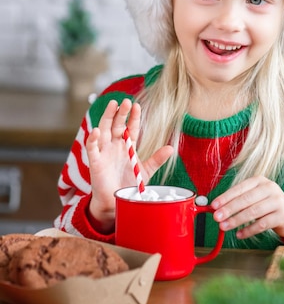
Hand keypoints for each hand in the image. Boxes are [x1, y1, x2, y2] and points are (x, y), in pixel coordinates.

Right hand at [86, 98, 172, 231]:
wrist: (116, 202)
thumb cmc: (128, 185)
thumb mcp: (145, 170)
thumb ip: (156, 159)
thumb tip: (171, 148)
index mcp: (127, 146)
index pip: (131, 128)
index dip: (134, 117)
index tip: (137, 106)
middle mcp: (114, 146)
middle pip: (117, 125)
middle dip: (121, 113)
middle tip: (125, 101)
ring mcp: (104, 152)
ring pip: (104, 130)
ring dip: (108, 117)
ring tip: (113, 105)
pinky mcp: (95, 162)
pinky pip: (92, 149)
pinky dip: (92, 139)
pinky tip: (96, 131)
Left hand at [211, 176, 283, 244]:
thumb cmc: (268, 205)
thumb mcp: (256, 197)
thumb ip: (240, 200)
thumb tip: (218, 208)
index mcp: (260, 180)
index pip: (240, 188)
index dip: (226, 197)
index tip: (214, 205)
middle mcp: (270, 188)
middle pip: (246, 199)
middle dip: (229, 209)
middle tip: (216, 217)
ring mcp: (278, 201)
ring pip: (253, 212)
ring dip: (236, 220)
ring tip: (224, 226)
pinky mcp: (282, 216)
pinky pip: (262, 224)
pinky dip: (249, 230)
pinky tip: (239, 234)